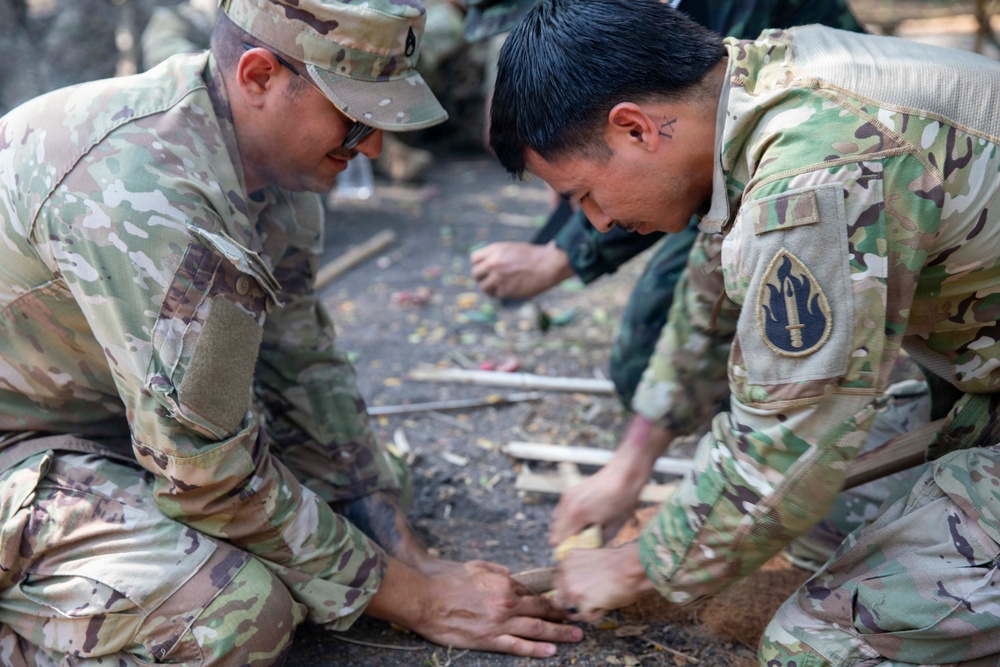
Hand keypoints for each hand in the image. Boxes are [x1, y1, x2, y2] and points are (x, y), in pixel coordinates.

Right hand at [414, 560, 583, 656]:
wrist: (425, 598)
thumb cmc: (447, 581)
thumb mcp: (476, 566)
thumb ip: (497, 571)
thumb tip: (511, 575)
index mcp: (504, 583)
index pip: (532, 592)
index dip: (546, 599)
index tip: (558, 604)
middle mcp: (507, 603)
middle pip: (541, 610)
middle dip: (562, 616)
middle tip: (578, 620)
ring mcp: (499, 623)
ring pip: (537, 629)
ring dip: (559, 633)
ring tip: (575, 636)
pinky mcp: (488, 639)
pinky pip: (517, 646)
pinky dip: (536, 649)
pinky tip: (551, 650)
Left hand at [470, 241, 574, 299]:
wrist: (548, 265)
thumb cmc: (533, 257)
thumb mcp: (511, 249)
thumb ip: (496, 256)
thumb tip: (484, 267)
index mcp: (495, 250)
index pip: (474, 259)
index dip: (479, 265)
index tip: (486, 270)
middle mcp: (493, 263)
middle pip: (476, 274)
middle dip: (482, 278)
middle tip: (491, 280)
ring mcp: (498, 277)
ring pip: (483, 287)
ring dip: (490, 289)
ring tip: (501, 287)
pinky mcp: (505, 290)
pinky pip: (496, 295)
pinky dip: (502, 294)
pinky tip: (512, 290)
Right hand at [549, 415, 674, 546]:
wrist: (626, 473)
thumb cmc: (624, 499)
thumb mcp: (614, 526)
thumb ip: (597, 541)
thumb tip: (589, 550)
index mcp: (576, 516)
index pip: (559, 541)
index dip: (567, 549)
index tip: (577, 552)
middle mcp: (567, 505)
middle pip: (554, 531)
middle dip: (565, 539)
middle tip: (583, 541)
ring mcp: (567, 496)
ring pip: (556, 520)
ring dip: (565, 528)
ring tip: (584, 529)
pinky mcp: (571, 491)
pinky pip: (561, 510)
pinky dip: (567, 517)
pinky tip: (584, 518)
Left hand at [553, 544, 653, 621]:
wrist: (630, 567)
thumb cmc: (618, 562)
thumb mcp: (589, 559)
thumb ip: (577, 570)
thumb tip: (574, 586)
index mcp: (566, 561)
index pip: (558, 585)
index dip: (570, 593)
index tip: (580, 596)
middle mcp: (565, 575)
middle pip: (561, 600)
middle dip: (573, 604)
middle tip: (590, 603)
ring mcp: (572, 589)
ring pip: (573, 610)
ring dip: (585, 609)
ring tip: (602, 599)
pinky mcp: (582, 603)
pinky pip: (586, 617)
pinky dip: (597, 613)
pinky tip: (606, 603)